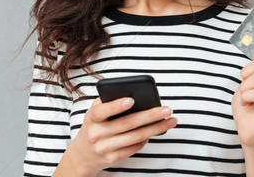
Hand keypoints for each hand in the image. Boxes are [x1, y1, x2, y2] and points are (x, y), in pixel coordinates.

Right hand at [62, 97, 177, 176]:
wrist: (82, 155)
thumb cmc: (95, 125)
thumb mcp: (95, 112)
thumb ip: (108, 102)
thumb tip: (135, 94)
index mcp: (92, 118)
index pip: (102, 111)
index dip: (116, 106)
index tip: (132, 100)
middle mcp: (97, 134)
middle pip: (128, 123)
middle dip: (150, 115)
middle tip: (167, 109)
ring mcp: (105, 148)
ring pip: (136, 136)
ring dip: (156, 128)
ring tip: (171, 120)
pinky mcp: (113, 158)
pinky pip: (135, 147)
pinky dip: (147, 138)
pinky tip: (156, 131)